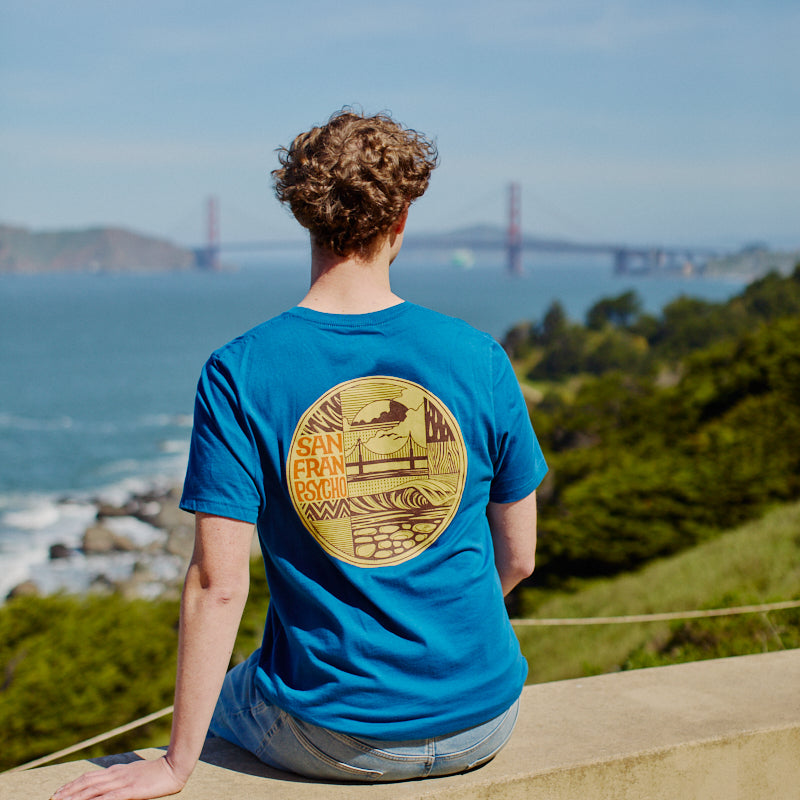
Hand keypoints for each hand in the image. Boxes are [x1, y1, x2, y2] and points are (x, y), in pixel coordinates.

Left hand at [51, 755, 186, 799]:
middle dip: (68, 792)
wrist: (175, 765)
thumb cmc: (156, 772)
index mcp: (116, 771)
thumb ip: (120, 776)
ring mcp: (122, 782)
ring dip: (75, 797)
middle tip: (52, 799)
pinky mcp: (130, 791)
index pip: (89, 777)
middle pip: (86, 784)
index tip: (58, 792)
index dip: (72, 785)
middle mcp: (116, 775)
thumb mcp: (135, 772)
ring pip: (93, 791)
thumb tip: (107, 781)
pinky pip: (109, 798)